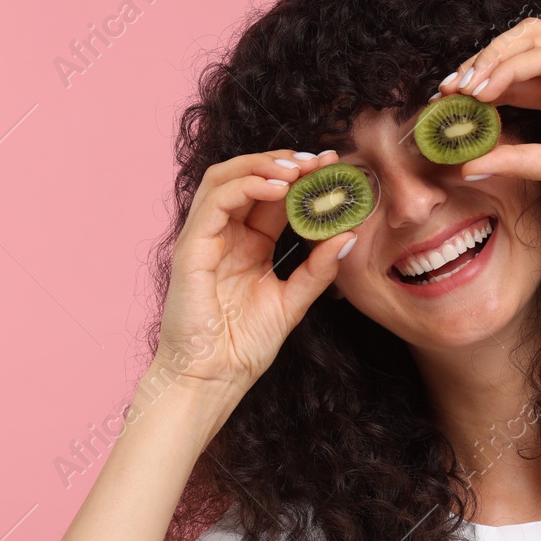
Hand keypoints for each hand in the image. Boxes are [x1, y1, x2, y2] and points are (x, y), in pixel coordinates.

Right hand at [155, 149, 356, 393]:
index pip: (273, 196)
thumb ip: (316, 270)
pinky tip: (278, 188)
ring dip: (263, 164)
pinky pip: (215, 201)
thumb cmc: (242, 347)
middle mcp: (224, 235)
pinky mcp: (191, 247)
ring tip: (299, 169)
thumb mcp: (292, 302)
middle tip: (320, 161)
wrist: (212, 378)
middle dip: (284, 162)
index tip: (333, 168)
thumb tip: (348, 235)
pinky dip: (246, 185)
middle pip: (247, 177)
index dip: (301, 178)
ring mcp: (204, 238)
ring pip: (225, 178)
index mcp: (247, 245)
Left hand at [434, 17, 540, 207]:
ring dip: (489, 60)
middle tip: (447, 91)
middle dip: (478, 61)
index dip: (478, 80)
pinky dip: (511, 68)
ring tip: (461, 90)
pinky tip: (486, 90)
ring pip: (529, 39)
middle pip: (517, 42)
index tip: (445, 103)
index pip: (514, 69)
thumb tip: (469, 165)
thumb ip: (519, 160)